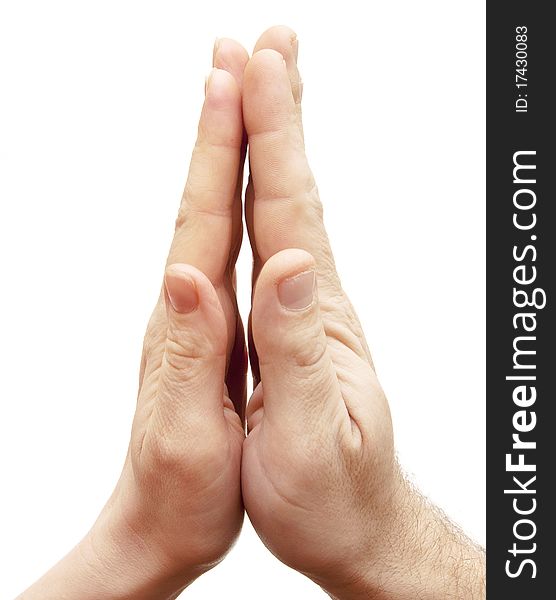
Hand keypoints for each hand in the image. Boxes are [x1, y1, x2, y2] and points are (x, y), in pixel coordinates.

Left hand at [20, 38, 249, 599]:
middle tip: (248, 55)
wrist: (160, 522)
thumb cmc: (179, 490)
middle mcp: (190, 304)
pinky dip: (241, 204)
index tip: (235, 78)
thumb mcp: (186, 435)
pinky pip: (230, 249)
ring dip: (232, 152)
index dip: (219, 148)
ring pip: (220, 214)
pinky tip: (250, 189)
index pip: (204, 217)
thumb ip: (189, 357)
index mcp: (189, 321)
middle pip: (210, 196)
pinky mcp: (215, 329)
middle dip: (228, 122)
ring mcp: (202, 313)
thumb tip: (189, 275)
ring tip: (248, 97)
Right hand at [241, 27, 484, 599]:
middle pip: (294, 192)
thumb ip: (293, 349)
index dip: (272, 138)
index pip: (288, 210)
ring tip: (263, 89)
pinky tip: (265, 181)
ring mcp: (307, 310)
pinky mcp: (298, 327)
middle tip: (263, 48)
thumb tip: (286, 266)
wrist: (353, 522)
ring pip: (290, 211)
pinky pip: (282, 244)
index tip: (256, 69)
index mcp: (312, 318)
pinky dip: (271, 196)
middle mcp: (313, 301)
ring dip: (275, 146)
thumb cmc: (327, 491)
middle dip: (277, 114)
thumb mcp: (306, 433)